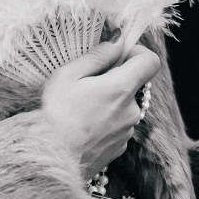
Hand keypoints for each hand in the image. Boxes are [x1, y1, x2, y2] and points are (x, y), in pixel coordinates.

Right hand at [41, 40, 161, 179]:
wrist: (48, 159)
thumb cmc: (55, 114)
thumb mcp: (68, 74)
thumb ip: (98, 55)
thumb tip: (119, 40)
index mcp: (121, 89)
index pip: (150, 62)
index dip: (136, 52)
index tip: (117, 54)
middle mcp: (131, 111)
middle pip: (134, 84)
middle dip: (114, 79)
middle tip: (85, 84)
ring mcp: (126, 132)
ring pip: (124, 106)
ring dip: (108, 102)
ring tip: (79, 109)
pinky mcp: (119, 148)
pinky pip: (117, 126)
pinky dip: (105, 121)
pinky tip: (82, 126)